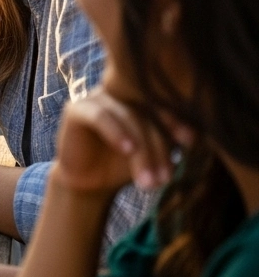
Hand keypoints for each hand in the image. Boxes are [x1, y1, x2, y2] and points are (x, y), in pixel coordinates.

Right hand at [52, 91, 179, 194]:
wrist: (90, 184)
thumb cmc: (125, 165)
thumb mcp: (154, 153)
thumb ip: (170, 139)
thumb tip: (200, 134)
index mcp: (140, 97)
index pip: (163, 104)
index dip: (177, 121)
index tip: (191, 143)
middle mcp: (119, 92)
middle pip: (147, 113)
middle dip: (159, 148)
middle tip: (166, 179)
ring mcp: (96, 97)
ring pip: (128, 117)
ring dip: (142, 150)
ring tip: (149, 180)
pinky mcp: (76, 109)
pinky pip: (99, 116)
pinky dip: (116, 132)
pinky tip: (127, 150)